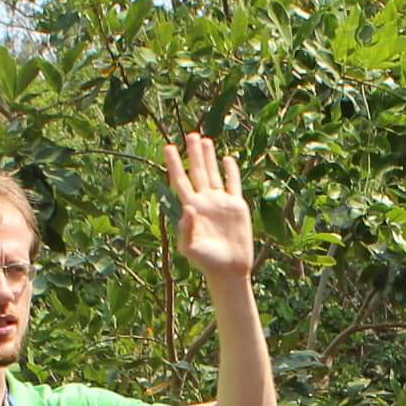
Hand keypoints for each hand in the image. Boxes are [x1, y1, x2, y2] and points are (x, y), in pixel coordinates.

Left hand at [161, 133, 252, 279]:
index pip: (180, 181)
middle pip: (196, 172)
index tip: (168, 147)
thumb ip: (186, 229)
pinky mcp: (236, 207)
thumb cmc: (207, 262)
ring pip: (213, 173)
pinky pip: (233, 184)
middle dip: (192, 153)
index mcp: (191, 208)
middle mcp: (204, 202)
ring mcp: (220, 203)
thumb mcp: (191, 248)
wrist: (229, 270)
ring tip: (204, 139)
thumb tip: (187, 207)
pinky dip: (231, 171)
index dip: (173, 164)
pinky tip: (227, 158)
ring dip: (208, 157)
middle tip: (189, 135)